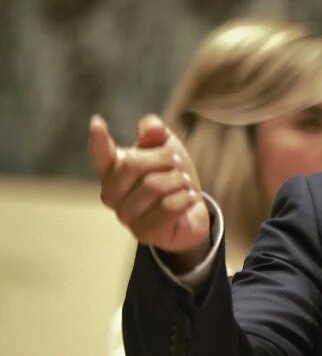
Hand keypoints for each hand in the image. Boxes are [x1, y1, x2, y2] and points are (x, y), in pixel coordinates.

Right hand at [88, 114, 210, 268]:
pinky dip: (186, 198)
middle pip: (133, 165)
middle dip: (163, 159)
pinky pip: (169, 207)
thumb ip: (155, 131)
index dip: (98, 139)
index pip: (101, 154)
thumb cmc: (171, 176)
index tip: (96, 122)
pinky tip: (188, 199)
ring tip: (183, 184)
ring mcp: (126, 216)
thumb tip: (151, 128)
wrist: (192, 211)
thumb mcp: (166, 147)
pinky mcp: (144, 232)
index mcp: (113, 170)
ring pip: (154, 186)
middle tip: (176, 164)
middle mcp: (112, 194)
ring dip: (178, 181)